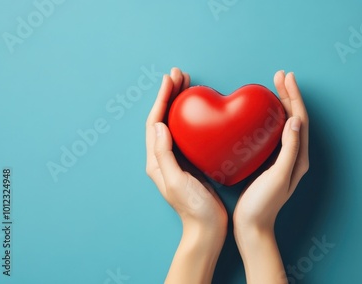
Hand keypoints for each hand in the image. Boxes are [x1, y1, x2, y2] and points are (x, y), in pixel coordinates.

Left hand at [145, 68, 226, 283]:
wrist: (206, 230)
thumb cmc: (194, 209)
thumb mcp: (176, 181)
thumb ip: (165, 154)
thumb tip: (159, 124)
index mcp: (156, 161)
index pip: (155, 122)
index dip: (161, 98)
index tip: (170, 79)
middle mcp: (163, 157)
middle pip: (163, 118)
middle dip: (169, 95)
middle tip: (180, 74)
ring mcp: (176, 159)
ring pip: (175, 123)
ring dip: (179, 102)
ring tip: (187, 85)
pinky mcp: (189, 162)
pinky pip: (187, 133)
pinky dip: (191, 117)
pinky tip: (201, 111)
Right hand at [233, 71, 308, 283]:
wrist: (252, 227)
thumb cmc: (263, 205)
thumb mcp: (277, 176)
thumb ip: (289, 149)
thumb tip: (295, 120)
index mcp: (299, 157)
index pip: (300, 119)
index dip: (294, 96)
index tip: (286, 77)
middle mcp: (294, 156)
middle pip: (294, 118)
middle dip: (288, 94)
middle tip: (279, 75)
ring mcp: (283, 159)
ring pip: (285, 123)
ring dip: (281, 103)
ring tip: (273, 86)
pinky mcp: (270, 162)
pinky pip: (273, 133)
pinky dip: (269, 118)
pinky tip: (260, 113)